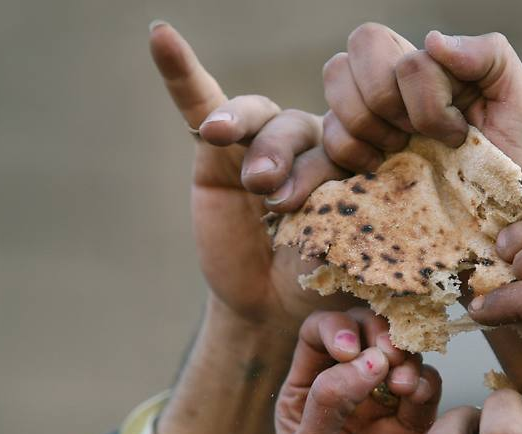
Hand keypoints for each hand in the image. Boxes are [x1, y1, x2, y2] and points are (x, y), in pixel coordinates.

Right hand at [148, 22, 345, 330]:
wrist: (275, 307)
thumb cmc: (324, 281)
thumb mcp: (349, 256)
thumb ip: (354, 219)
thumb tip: (357, 198)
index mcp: (360, 156)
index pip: (357, 138)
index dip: (349, 157)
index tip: (347, 189)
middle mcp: (316, 139)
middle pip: (305, 128)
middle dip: (292, 163)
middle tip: (280, 203)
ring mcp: (266, 139)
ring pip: (261, 118)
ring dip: (250, 136)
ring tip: (248, 175)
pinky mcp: (217, 147)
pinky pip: (200, 101)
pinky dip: (181, 71)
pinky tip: (160, 37)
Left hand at [273, 308, 440, 433]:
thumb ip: (331, 402)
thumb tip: (369, 360)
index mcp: (304, 396)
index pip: (319, 334)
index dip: (339, 328)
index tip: (352, 350)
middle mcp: (343, 398)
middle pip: (366, 337)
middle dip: (380, 336)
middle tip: (389, 355)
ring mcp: (381, 416)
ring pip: (401, 363)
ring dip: (406, 362)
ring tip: (402, 386)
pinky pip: (426, 396)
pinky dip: (426, 387)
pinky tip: (417, 399)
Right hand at [322, 23, 521, 175]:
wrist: (506, 220)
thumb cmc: (517, 162)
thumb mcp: (521, 102)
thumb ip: (489, 54)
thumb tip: (432, 40)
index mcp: (429, 66)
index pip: (394, 48)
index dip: (423, 97)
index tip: (457, 133)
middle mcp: (392, 85)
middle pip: (354, 53)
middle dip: (388, 101)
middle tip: (418, 138)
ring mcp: (367, 120)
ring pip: (334, 85)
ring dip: (368, 127)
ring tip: (400, 154)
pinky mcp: (351, 159)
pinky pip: (324, 140)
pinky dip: (349, 154)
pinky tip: (379, 171)